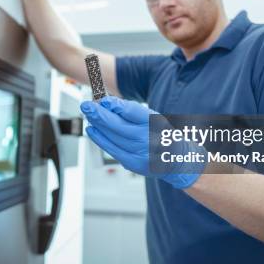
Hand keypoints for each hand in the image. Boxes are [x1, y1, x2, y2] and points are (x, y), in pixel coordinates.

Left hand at [81, 96, 204, 188]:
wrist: (177, 160)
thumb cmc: (163, 136)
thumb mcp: (154, 118)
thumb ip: (132, 111)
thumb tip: (108, 103)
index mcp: (157, 124)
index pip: (134, 113)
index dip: (116, 106)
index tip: (104, 100)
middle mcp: (150, 139)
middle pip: (119, 125)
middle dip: (100, 115)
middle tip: (87, 106)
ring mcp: (141, 153)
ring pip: (114, 137)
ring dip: (98, 124)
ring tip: (88, 115)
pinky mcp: (134, 163)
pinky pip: (113, 149)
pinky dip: (100, 139)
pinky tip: (92, 130)